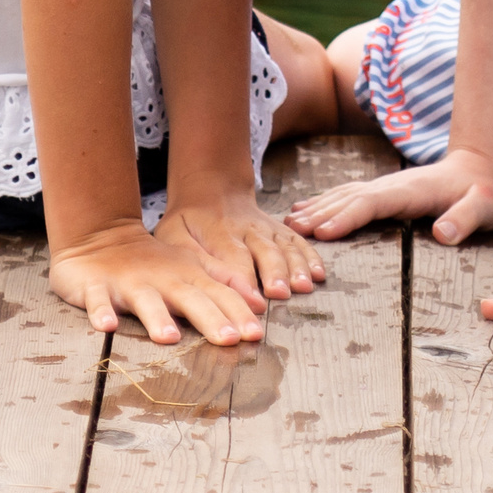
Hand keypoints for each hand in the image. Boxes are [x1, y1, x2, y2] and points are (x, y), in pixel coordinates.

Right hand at [47, 218, 266, 345]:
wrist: (101, 238)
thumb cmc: (154, 263)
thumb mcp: (192, 267)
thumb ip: (224, 284)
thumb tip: (257, 305)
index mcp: (188, 276)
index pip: (219, 295)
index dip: (238, 313)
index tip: (256, 334)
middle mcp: (162, 280)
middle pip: (189, 299)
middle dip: (210, 318)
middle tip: (230, 339)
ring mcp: (129, 284)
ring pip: (145, 301)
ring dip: (156, 318)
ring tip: (169, 337)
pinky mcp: (97, 287)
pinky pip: (97, 300)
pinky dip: (100, 311)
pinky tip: (106, 326)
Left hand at [157, 185, 326, 304]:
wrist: (210, 190)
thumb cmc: (188, 222)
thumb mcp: (173, 234)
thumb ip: (188, 257)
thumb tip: (201, 283)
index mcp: (219, 232)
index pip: (233, 259)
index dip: (244, 281)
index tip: (253, 302)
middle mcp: (247, 229)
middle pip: (264, 251)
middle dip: (274, 273)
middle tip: (280, 294)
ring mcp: (266, 227)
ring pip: (285, 246)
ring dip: (296, 267)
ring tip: (304, 287)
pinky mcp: (279, 229)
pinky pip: (298, 241)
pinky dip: (310, 256)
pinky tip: (319, 274)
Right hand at [284, 149, 492, 244]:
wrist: (483, 170)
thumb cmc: (487, 195)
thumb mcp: (488, 207)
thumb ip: (467, 218)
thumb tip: (443, 234)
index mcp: (412, 191)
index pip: (372, 203)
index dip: (346, 217)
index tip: (322, 233)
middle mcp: (393, 186)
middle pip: (350, 198)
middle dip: (319, 214)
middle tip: (288, 232)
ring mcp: (387, 187)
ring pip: (345, 195)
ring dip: (317, 208)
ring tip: (289, 222)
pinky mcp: (385, 193)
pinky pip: (349, 196)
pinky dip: (325, 203)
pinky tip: (308, 211)